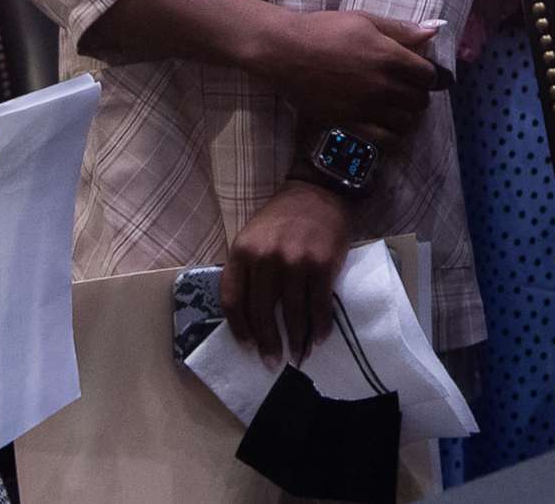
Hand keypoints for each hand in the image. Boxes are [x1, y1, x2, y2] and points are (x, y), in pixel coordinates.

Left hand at [223, 180, 351, 361]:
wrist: (317, 192)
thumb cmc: (282, 219)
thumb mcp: (252, 237)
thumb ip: (247, 270)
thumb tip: (249, 318)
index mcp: (242, 251)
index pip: (232, 300)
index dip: (239, 329)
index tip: (248, 347)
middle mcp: (265, 258)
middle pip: (261, 312)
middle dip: (268, 343)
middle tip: (272, 362)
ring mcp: (295, 262)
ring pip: (292, 314)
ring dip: (296, 341)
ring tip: (297, 357)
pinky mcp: (322, 266)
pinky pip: (318, 306)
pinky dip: (319, 328)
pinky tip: (317, 339)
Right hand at [269, 10, 441, 137]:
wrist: (285, 51)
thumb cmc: (324, 29)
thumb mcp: (364, 20)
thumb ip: (400, 29)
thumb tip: (433, 30)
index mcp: (389, 56)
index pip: (428, 75)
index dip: (429, 75)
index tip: (421, 74)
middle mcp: (382, 85)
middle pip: (420, 100)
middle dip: (419, 94)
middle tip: (409, 89)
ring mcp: (366, 107)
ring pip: (406, 122)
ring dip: (407, 115)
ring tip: (397, 107)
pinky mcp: (350, 122)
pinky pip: (385, 139)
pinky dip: (391, 134)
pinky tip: (385, 124)